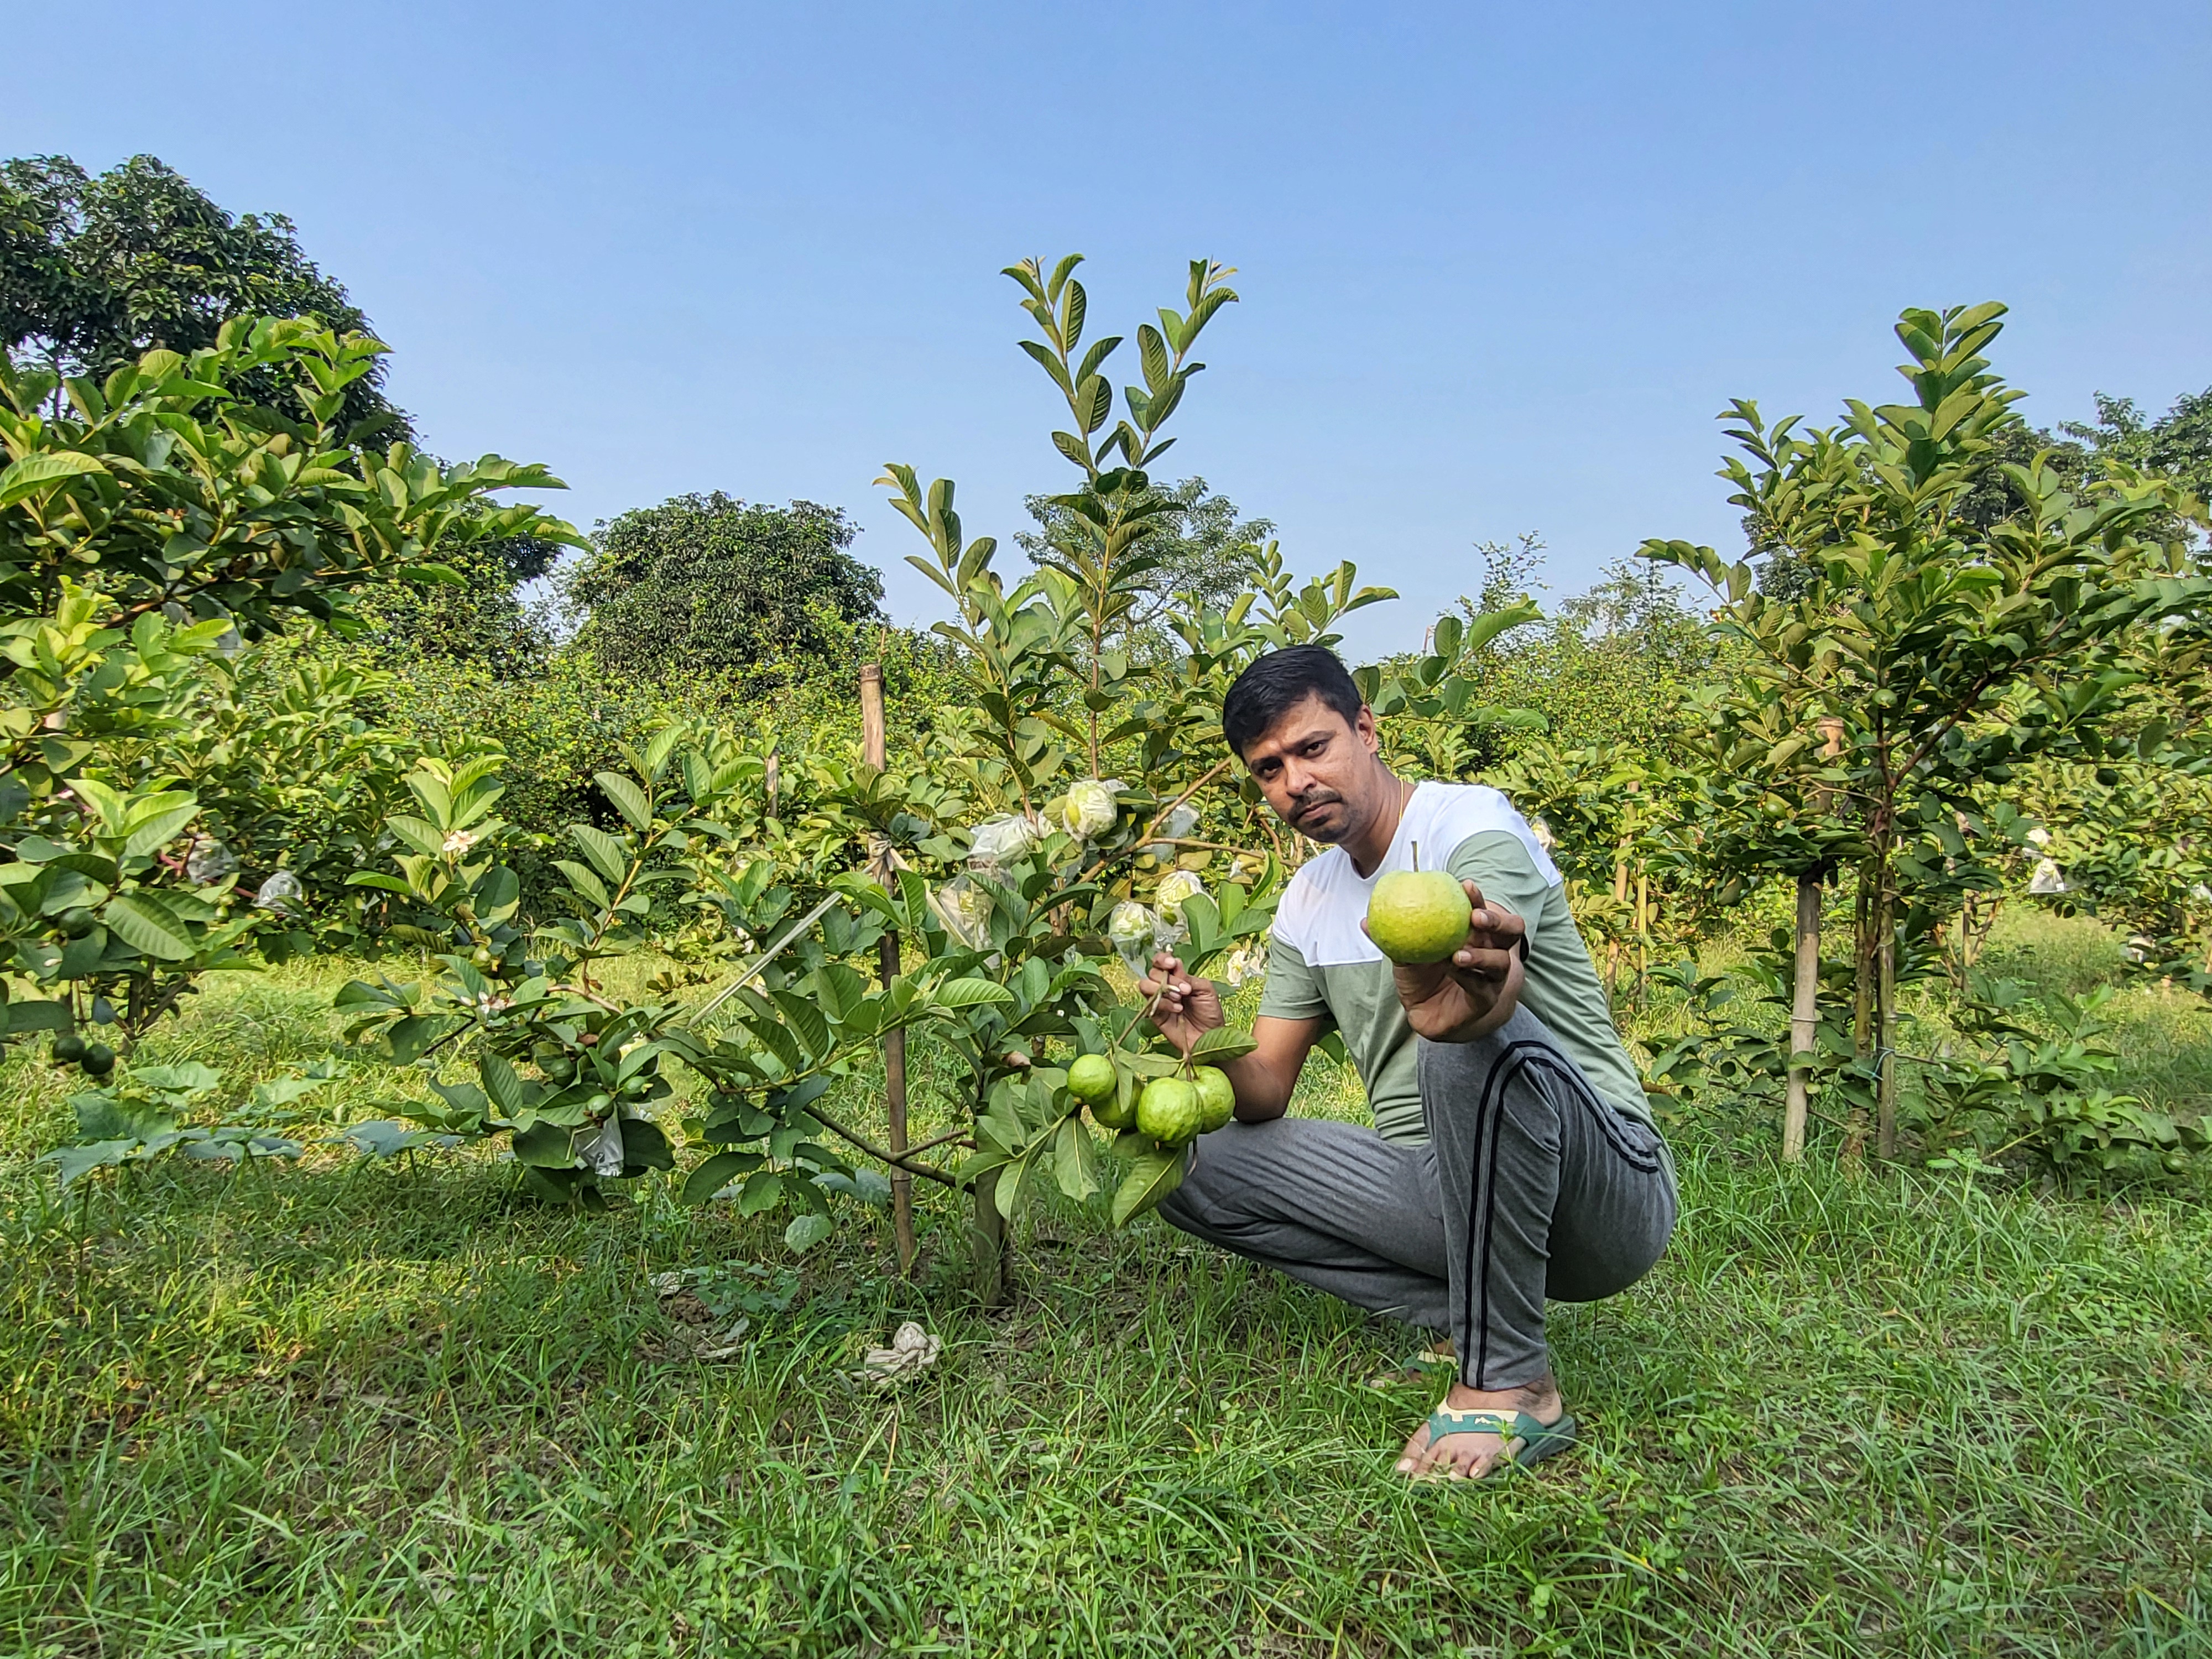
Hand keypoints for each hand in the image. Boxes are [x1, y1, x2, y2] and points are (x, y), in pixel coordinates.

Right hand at [1138, 950, 1222, 1056]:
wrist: (1210, 1037)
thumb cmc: (1210, 1013)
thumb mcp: (1206, 990)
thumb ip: (1190, 977)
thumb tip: (1175, 966)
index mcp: (1178, 977)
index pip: (1162, 962)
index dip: (1163, 959)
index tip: (1172, 964)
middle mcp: (1165, 987)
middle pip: (1153, 972)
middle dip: (1168, 979)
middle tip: (1185, 990)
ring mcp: (1158, 1000)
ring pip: (1145, 985)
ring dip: (1161, 988)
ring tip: (1179, 998)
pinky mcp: (1155, 1015)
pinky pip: (1150, 1004)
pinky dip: (1163, 1003)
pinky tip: (1178, 1009)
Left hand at [1368, 879, 1525, 1042]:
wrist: (1429, 1012)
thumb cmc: (1422, 975)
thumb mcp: (1407, 954)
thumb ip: (1393, 938)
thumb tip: (1365, 921)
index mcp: (1476, 934)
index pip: (1485, 911)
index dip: (1478, 897)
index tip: (1465, 886)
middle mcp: (1491, 952)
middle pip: (1510, 931)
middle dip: (1496, 920)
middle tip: (1475, 917)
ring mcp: (1492, 978)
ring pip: (1500, 962)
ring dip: (1482, 955)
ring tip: (1459, 953)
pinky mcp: (1485, 999)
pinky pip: (1482, 988)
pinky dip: (1469, 978)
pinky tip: (1454, 971)